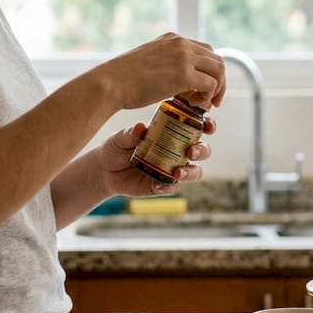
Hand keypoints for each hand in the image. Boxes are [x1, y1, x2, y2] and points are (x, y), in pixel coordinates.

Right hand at [92, 33, 226, 111]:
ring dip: (217, 89)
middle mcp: (180, 44)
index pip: (204, 50)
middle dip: (218, 81)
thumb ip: (161, 64)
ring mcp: (183, 58)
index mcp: (172, 39)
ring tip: (204, 105)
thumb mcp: (146, 61)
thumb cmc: (121, 79)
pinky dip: (209, 97)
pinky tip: (196, 105)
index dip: (208, 70)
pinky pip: (211, 85)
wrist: (109, 83)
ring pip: (219, 71)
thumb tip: (167, 78)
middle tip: (211, 101)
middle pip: (216, 59)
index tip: (203, 88)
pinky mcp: (184, 75)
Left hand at [98, 117, 217, 195]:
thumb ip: (130, 133)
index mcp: (172, 133)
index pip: (196, 127)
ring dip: (191, 172)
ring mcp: (172, 169)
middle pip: (202, 150)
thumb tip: (141, 127)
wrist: (104, 170)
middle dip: (201, 151)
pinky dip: (168, 186)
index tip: (208, 125)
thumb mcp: (120, 138)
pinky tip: (158, 185)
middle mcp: (177, 151)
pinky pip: (172, 187)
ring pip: (194, 172)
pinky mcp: (162, 185)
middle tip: (190, 151)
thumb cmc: (116, 147)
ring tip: (177, 172)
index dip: (208, 125)